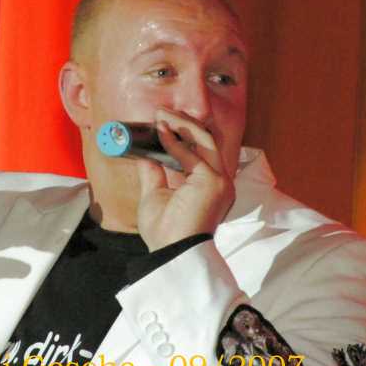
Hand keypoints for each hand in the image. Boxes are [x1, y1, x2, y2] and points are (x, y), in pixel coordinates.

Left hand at [135, 108, 234, 250]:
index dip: (183, 132)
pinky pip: (192, 154)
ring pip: (204, 140)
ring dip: (182, 124)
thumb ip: (154, 170)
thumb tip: (144, 149)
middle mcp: (221, 181)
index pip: (202, 150)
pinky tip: (160, 131)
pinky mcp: (213, 182)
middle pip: (207, 140)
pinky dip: (174, 141)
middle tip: (162, 112)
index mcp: (210, 185)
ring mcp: (220, 181)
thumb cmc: (165, 232)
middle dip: (184, 122)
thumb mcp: (155, 194)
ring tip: (162, 114)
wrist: (171, 254)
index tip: (163, 120)